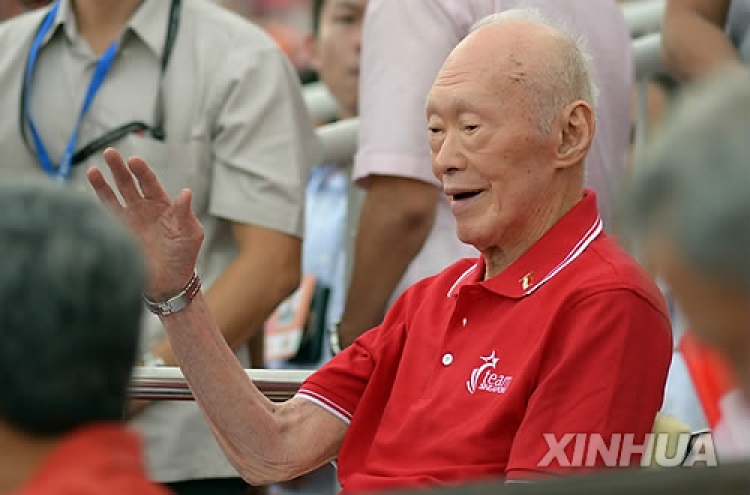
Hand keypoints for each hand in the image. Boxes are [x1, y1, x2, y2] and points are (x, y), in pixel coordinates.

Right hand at [88, 148, 203, 298]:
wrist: (169, 281)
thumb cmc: (184, 255)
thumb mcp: (190, 233)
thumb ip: (186, 213)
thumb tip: (186, 192)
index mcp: (163, 205)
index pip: (150, 182)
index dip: (142, 171)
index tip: (134, 161)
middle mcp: (143, 208)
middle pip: (129, 183)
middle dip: (119, 168)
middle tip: (110, 153)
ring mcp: (129, 219)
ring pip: (113, 196)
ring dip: (103, 182)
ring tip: (95, 169)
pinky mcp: (118, 233)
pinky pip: (106, 214)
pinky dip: (98, 204)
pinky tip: (91, 195)